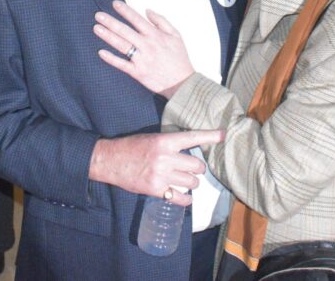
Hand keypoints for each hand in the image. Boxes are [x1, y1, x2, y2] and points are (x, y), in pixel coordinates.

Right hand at [88, 130, 223, 206]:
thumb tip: (190, 149)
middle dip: (198, 169)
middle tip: (193, 169)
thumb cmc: (132, 147)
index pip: (193, 137)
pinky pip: (181, 198)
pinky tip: (184, 196)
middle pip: (197, 166)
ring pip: (192, 182)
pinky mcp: (156, 190)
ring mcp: (161, 175)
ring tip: (186, 181)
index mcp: (165, 141)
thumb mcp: (152, 139)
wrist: (110, 160)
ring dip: (193, 183)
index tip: (224, 135)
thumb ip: (170, 144)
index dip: (210, 136)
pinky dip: (186, 199)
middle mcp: (165, 157)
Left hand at [95, 0, 194, 98]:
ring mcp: (141, 60)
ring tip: (96, 28)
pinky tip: (101, 52)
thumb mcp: (176, 35)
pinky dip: (111, 58)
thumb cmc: (179, 58)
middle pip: (125, 31)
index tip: (115, 3)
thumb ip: (161, 21)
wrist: (182, 82)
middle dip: (110, 22)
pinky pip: (122, 64)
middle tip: (98, 15)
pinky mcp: (138, 73)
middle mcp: (147, 46)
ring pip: (121, 45)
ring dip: (107, 36)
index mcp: (156, 35)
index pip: (137, 19)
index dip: (125, 10)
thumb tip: (147, 10)